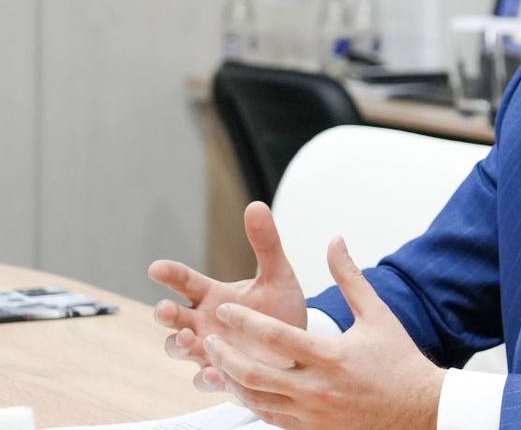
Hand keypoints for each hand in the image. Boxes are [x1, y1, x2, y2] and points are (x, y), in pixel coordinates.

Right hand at [148, 201, 305, 391]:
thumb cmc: (281, 309)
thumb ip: (266, 243)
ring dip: (180, 345)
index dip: (170, 275)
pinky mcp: (222, 375)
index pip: (185, 281)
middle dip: (165, 314)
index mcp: (213, 295)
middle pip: (173, 318)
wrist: (300, 346)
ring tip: (190, 339)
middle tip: (165, 309)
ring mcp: (209, 350)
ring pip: (179, 349)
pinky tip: (215, 374)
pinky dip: (206, 377)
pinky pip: (204, 379)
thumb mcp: (278, 275)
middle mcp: (204, 322)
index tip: (157, 268)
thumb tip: (256, 205)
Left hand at [205, 236, 444, 429]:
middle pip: (255, 374)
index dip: (245, 321)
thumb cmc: (398, 357)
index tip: (225, 308)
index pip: (276, 337)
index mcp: (332, 356)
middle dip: (225, 356)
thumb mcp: (377, 313)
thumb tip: (335, 241)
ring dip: (231, 382)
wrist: (418, 408)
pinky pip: (271, 418)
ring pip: (257, 401)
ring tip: (216, 363)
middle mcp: (318, 388)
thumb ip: (349, 277)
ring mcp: (313, 414)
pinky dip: (252, 403)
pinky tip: (242, 388)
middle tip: (209, 339)